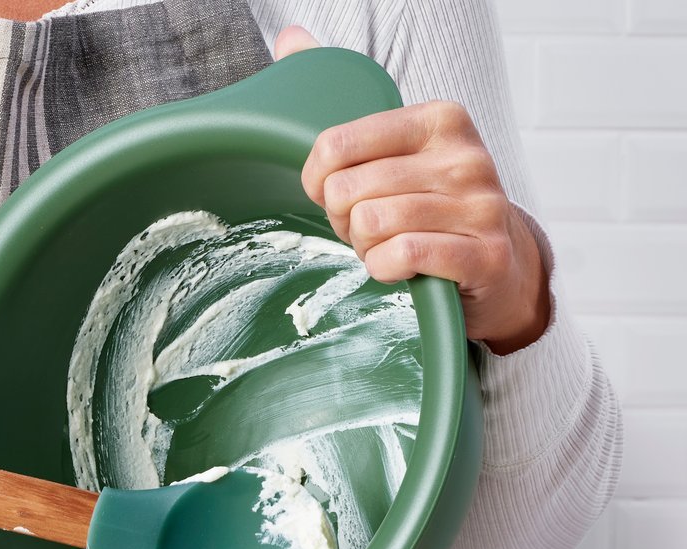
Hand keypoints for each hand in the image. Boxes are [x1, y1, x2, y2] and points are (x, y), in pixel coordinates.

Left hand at [274, 26, 551, 353]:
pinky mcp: (483, 255)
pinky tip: (397, 269)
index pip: (335, 145)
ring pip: (372, 224)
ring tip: (385, 245)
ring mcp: (479, 205)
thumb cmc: (432, 206)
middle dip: (343, 222)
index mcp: (438, 119)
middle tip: (366, 228)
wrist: (497, 264)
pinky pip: (400, 256)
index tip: (331, 195)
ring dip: (365, 247)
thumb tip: (290, 38)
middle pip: (348, 192)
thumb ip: (343, 99)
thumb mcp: (395, 150)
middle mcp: (463, 155)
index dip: (317, 183)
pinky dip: (383, 269)